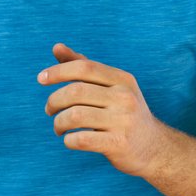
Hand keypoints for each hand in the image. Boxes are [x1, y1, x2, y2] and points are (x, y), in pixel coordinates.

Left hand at [39, 42, 168, 177]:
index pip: (85, 67)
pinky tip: (69, 140)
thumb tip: (56, 47)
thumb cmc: (124, 114)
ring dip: (58, 122)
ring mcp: (123, 121)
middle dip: (54, 101)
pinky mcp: (119, 144)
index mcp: (122, 79)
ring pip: (75, 116)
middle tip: (49, 110)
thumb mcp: (112, 87)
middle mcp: (125, 97)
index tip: (40, 78)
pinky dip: (68, 140)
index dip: (58, 71)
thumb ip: (84, 68)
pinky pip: (81, 140)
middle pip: (76, 92)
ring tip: (59, 127)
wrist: (155, 148)